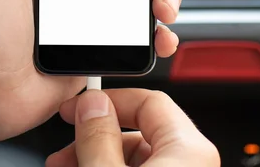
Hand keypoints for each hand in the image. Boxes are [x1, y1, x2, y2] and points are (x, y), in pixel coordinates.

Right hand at [47, 89, 219, 166]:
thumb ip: (98, 138)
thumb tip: (91, 106)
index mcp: (189, 150)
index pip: (149, 100)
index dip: (109, 99)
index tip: (79, 107)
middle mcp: (193, 163)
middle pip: (139, 131)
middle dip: (95, 138)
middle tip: (66, 149)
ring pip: (137, 158)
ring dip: (98, 157)